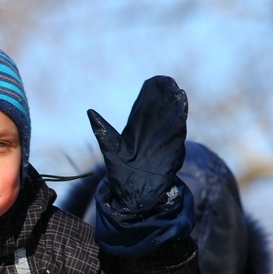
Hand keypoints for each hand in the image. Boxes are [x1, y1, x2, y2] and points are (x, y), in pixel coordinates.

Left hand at [87, 76, 186, 213]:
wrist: (135, 193)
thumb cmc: (121, 173)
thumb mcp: (110, 147)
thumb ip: (102, 129)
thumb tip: (90, 111)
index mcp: (137, 134)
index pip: (144, 111)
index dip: (149, 97)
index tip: (152, 82)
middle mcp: (152, 135)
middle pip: (159, 112)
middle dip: (164, 97)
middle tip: (165, 80)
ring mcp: (163, 141)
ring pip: (170, 118)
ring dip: (173, 104)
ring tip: (175, 88)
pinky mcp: (172, 148)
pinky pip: (178, 129)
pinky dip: (180, 115)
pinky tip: (182, 101)